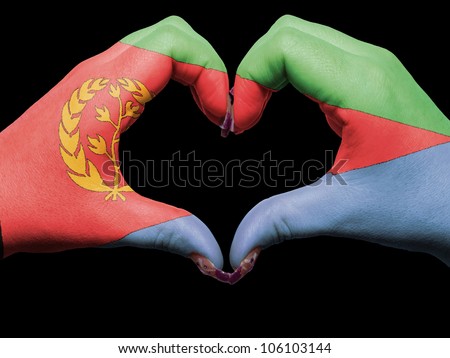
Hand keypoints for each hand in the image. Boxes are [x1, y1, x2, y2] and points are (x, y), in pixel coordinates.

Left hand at [0, 16, 230, 281]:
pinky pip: (141, 61)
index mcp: (103, 97)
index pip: (174, 45)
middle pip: (170, 34)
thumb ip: (169, 230)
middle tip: (219, 113)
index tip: (223, 117)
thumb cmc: (32, 206)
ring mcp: (90, 79)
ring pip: (156, 42)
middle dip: (207, 67)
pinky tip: (177, 110)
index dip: (211, 72)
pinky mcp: (89, 91)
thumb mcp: (109, 222)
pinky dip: (172, 75)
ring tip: (206, 112)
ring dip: (190, 69)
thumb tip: (211, 249)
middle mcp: (96, 77)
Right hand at [228, 15, 449, 281]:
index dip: (248, 79)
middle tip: (245, 118)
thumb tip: (238, 242)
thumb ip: (282, 220)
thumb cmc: (422, 203)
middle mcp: (369, 64)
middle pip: (287, 32)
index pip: (283, 45)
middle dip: (253, 71)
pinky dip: (289, 74)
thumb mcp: (345, 211)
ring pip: (302, 39)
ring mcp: (373, 68)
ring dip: (270, 71)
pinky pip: (318, 55)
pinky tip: (285, 108)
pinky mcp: (372, 79)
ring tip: (259, 113)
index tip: (241, 124)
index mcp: (361, 85)